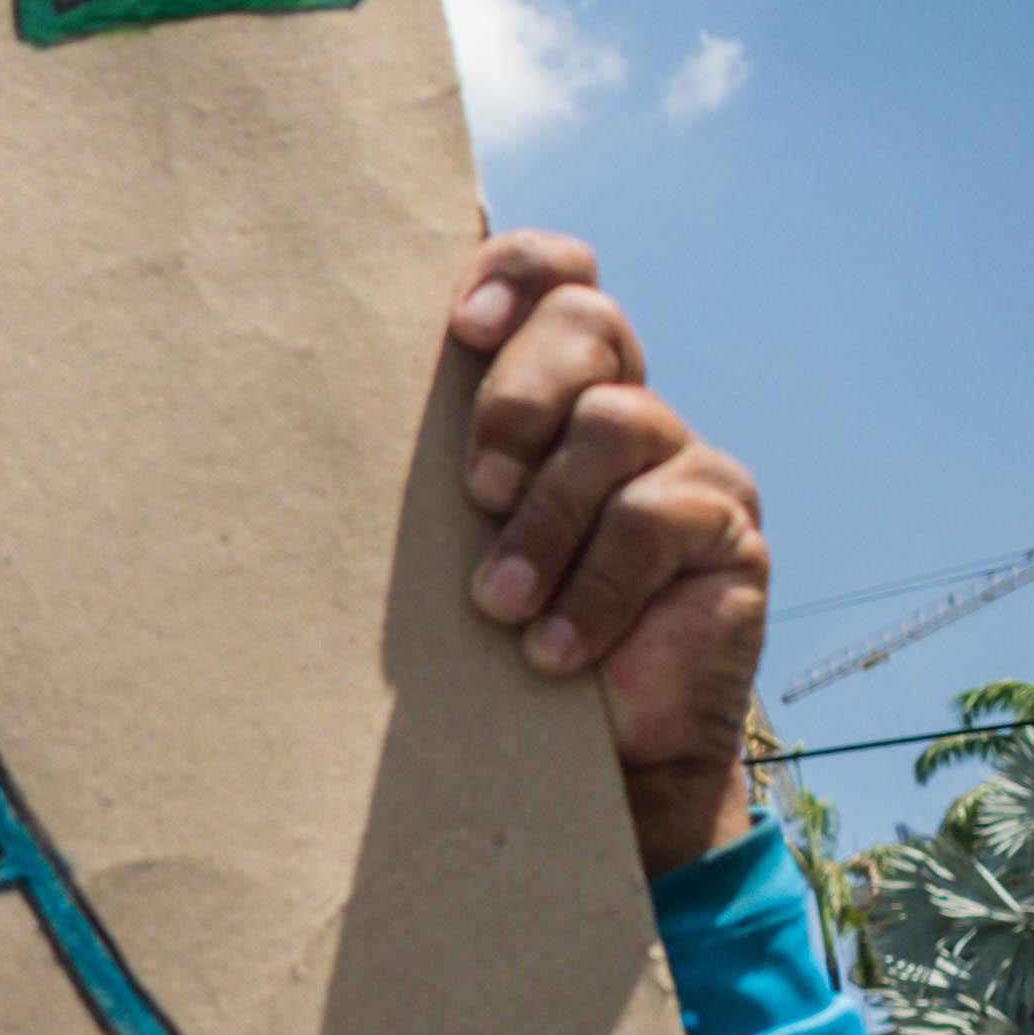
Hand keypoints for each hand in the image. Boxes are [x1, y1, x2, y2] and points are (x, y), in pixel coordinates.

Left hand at [449, 232, 766, 877]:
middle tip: (472, 490)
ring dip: (542, 519)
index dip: (517, 272)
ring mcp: (683, 461)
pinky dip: (590, 590)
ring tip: (493, 604)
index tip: (459, 326)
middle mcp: (622, 407)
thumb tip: (306, 419)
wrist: (584, 762)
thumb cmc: (488, 643)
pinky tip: (551, 651)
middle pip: (588, 322)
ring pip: (614, 423)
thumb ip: (427, 474)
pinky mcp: (726, 527)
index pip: (557, 276)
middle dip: (517, 396)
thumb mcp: (444, 545)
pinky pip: (653, 519)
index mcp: (552, 390)